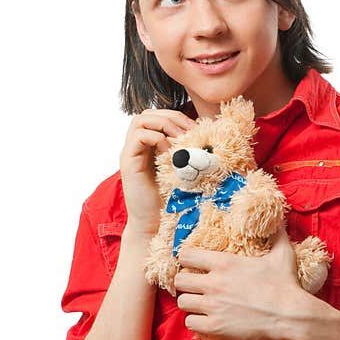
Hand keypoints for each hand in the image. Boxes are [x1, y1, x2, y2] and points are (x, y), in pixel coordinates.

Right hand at [119, 109, 196, 234]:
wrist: (154, 225)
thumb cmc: (171, 201)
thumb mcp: (184, 170)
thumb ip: (188, 153)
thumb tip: (211, 138)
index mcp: (149, 146)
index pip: (158, 116)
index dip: (178, 117)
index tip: (197, 129)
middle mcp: (137, 147)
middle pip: (147, 114)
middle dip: (172, 117)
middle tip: (190, 131)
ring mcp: (130, 154)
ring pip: (140, 121)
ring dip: (165, 125)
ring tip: (181, 139)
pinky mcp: (128, 163)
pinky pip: (139, 137)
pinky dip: (157, 139)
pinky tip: (170, 153)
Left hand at [174, 226, 312, 339]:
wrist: (290, 315)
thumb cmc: (286, 284)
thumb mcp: (283, 255)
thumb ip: (277, 236)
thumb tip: (280, 220)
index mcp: (225, 263)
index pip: (186, 255)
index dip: (188, 259)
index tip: (193, 263)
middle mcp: (214, 283)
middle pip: (180, 280)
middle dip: (187, 283)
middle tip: (197, 286)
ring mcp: (212, 306)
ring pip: (183, 303)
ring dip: (191, 303)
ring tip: (202, 304)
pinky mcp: (215, 327)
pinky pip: (190, 324)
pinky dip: (197, 322)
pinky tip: (207, 320)